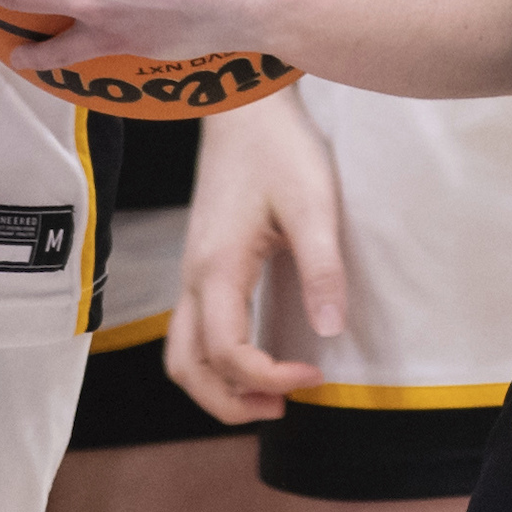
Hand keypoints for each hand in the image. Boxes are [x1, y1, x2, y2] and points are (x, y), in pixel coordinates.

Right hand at [166, 91, 343, 423]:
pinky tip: (255, 357)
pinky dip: (214, 361)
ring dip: (217, 386)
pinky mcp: (199, 263)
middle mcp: (193, 277)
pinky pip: (190, 331)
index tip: (315, 373)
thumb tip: (330, 331)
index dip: (270, 377)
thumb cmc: (278, 147)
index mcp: (217, 268)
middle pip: (187, 367)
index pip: (228, 352)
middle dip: (229, 401)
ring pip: (180, 353)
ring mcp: (190, 271)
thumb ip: (322, 268)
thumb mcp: (312, 204)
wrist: (243, 104)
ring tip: (268, 394)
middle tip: (283, 407)